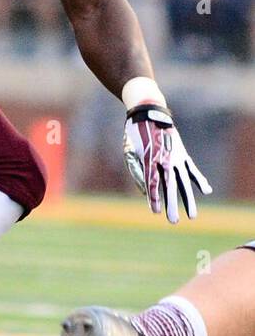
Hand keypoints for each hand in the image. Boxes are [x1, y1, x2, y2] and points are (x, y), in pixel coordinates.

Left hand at [123, 104, 211, 222]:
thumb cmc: (135, 134)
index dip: (154, 198)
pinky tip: (206, 191)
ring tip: (192, 216)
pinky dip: (199, 179)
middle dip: (171, 204)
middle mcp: (165, 158)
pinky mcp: (182, 154)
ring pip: (183, 181)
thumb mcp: (129, 151)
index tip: (155, 212)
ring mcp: (176, 156)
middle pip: (169, 186)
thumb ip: (137, 171)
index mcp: (149, 157)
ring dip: (188, 199)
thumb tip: (145, 191)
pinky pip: (192, 169)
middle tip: (173, 221)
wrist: (149, 114)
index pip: (152, 182)